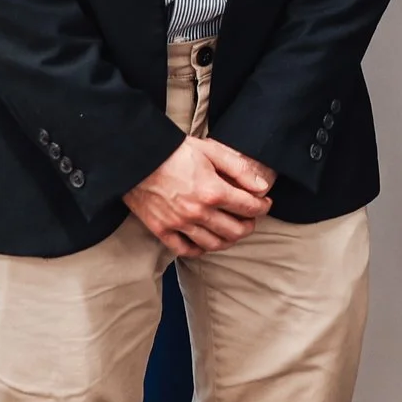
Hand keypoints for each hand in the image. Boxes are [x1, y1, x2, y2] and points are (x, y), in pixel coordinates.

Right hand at [122, 137, 273, 256]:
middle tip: (250, 219)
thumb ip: (239, 170)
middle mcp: (198, 212)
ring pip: (214, 244)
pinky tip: (207, 241)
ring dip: (229, 240)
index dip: (263, 207)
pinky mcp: (162, 230)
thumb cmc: (175, 151)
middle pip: (235, 231)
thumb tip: (262, 188)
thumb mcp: (211, 151)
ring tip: (232, 231)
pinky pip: (186, 250)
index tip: (265, 204)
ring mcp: (179, 224)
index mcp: (213, 191)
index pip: (249, 208)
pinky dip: (200, 249)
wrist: (137, 158)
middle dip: (249, 226)